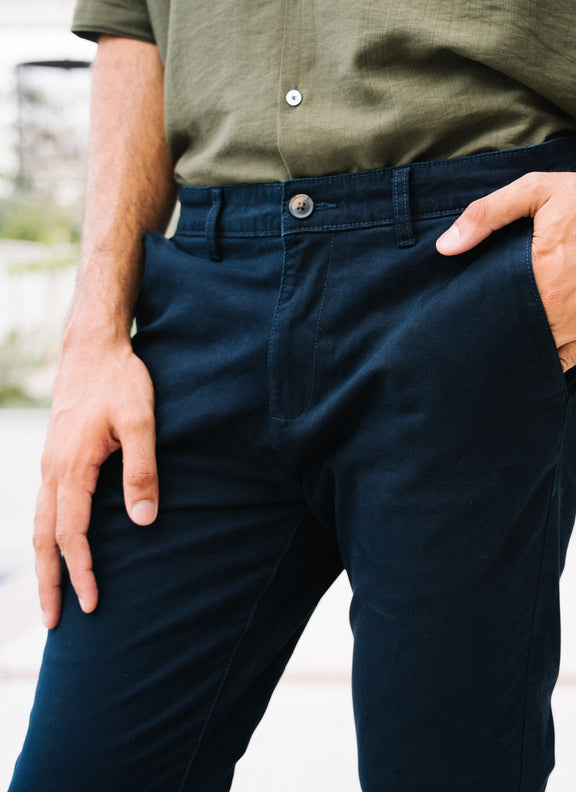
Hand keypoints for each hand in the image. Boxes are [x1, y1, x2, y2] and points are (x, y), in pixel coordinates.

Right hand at [34, 337, 157, 628]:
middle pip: (43, 539)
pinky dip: (45, 535)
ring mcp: (49, 462)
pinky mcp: (55, 454)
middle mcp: (52, 470)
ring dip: (43, 563)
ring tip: (51, 596)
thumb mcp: (140, 421)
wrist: (93, 345)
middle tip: (54, 624)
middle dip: (50, 582)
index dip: (82, 572)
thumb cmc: (121, 380)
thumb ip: (141, 471)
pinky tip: (56, 545)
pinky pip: (43, 505)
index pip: (72, 535)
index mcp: (71, 467)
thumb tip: (144, 522)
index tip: (92, 604)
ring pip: (38, 523)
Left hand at [436, 169, 575, 370]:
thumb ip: (486, 215)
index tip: (461, 316)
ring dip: (521, 349)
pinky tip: (534, 347)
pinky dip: (550, 357)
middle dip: (495, 336)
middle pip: (514, 338)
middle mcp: (563, 309)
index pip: (493, 313)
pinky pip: (569, 360)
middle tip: (475, 332)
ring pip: (540, 354)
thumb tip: (446, 246)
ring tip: (502, 339)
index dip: (475, 318)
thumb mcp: (536, 190)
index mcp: (541, 276)